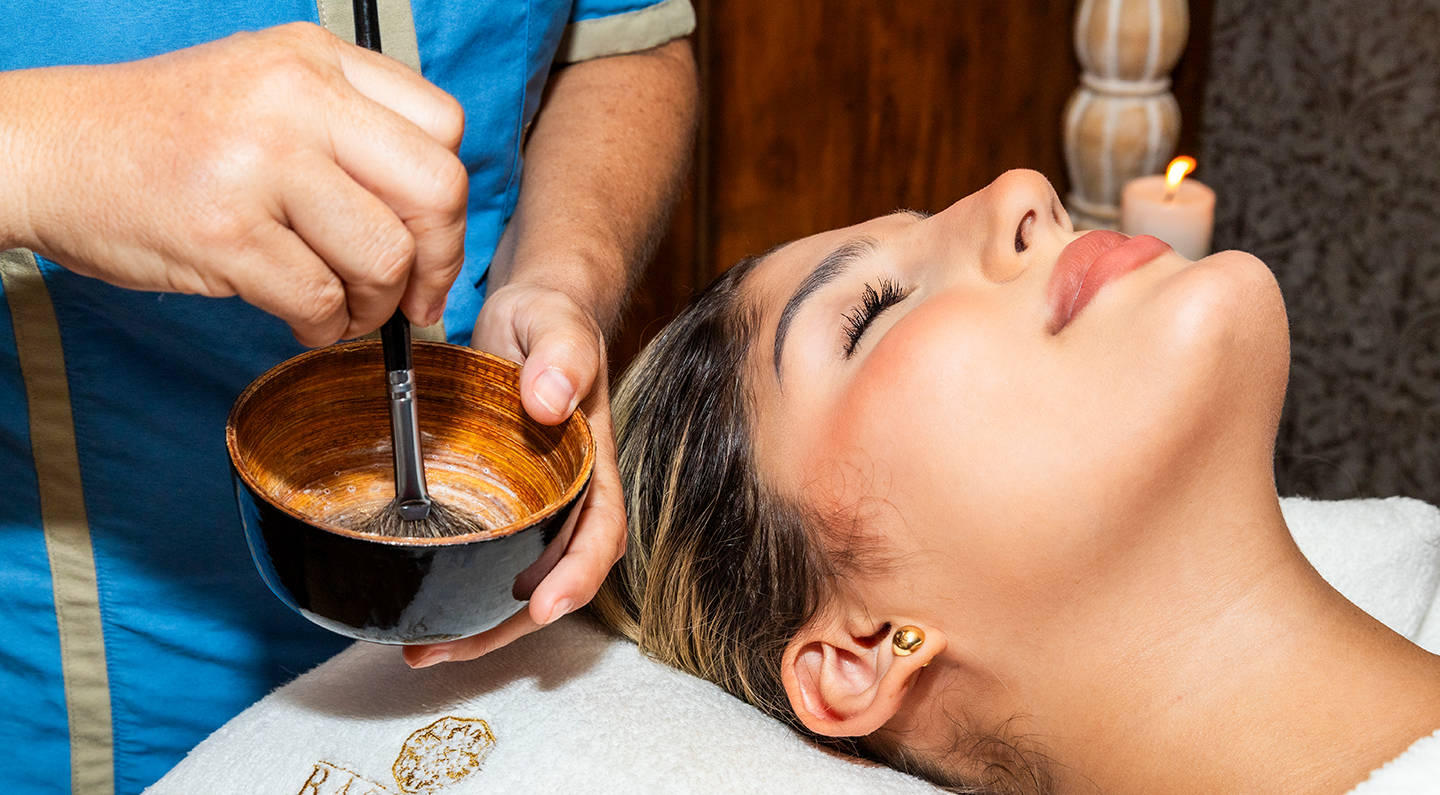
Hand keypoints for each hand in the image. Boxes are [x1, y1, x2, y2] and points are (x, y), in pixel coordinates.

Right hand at [2, 22, 466, 344]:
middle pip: (436, 191)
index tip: (431, 240)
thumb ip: (352, 128)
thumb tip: (438, 219)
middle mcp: (296, 98)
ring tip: (344, 307)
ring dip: (376, 305)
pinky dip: (325, 327)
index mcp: (316, 59)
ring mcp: (259, 162)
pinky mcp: (224, 231)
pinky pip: (321, 300)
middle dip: (436, 260)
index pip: (445, 128)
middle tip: (412, 295)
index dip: (449, 201)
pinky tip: (303, 317)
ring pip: (385, 256)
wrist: (49, 149)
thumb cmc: (169, 133)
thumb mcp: (268, 88)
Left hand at [403, 282, 625, 666]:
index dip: (577, 578)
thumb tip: (551, 401)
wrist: (524, 318)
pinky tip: (416, 605)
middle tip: (446, 649)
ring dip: (475, 624)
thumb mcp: (557, 324)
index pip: (599, 535)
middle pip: (552, 581)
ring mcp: (529, 508)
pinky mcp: (492, 506)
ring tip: (420, 649)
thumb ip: (562, 356)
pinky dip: (453, 590)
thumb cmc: (549, 320)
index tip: (545, 606)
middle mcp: (565, 500)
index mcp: (593, 468)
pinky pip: (481, 559)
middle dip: (509, 627)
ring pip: (513, 582)